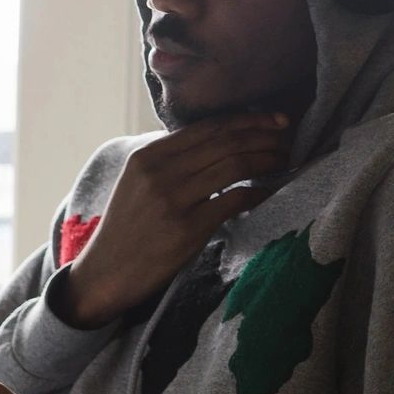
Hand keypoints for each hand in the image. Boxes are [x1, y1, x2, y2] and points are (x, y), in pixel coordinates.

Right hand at [60, 112, 290, 327]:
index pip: (208, 127)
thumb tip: (220, 141)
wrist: (105, 273)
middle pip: (226, 142)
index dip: (248, 120)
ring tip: (283, 161)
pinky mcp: (187, 228)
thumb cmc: (127, 229)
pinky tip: (269, 191)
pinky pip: (236, 200)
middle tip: (287, 140)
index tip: (275, 121)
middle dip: (265, 136)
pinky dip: (259, 192)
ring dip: (267, 160)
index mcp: (146, 157)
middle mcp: (158, 173)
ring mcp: (173, 200)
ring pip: (235, 166)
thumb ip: (169, 161)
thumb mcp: (137, 184)